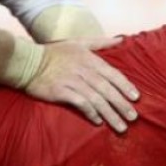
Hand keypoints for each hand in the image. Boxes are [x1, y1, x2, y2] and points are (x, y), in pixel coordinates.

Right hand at [25, 37, 139, 132]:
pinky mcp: (61, 92)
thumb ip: (101, 42)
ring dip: (110, 114)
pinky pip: (80, 104)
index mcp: (90, 59)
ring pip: (96, 99)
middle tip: (133, 118)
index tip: (136, 98)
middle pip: (107, 89)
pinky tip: (98, 121)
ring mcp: (72, 81)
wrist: (28, 62)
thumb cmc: (54, 53)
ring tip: (120, 126)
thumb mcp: (79, 42)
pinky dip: (91, 113)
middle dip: (122, 104)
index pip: (113, 74)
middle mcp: (84, 70)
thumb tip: (121, 39)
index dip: (125, 86)